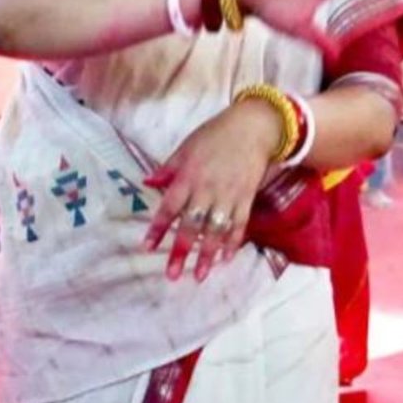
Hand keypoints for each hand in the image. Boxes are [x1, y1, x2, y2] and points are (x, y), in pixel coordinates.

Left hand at [142, 99, 281, 281]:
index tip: (147, 248)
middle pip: (191, 225)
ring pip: (215, 229)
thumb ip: (168, 168)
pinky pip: (239, 224)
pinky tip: (226, 258)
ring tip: (200, 275)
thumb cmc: (216, 134)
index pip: (169, 207)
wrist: (254, 127)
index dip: (158, 229)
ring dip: (207, 254)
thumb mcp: (186, 146)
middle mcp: (207, 189)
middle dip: (181, 251)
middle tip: (172, 275)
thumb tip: (147, 182)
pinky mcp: (247, 197)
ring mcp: (229, 195)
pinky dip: (233, 242)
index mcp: (188, 176)